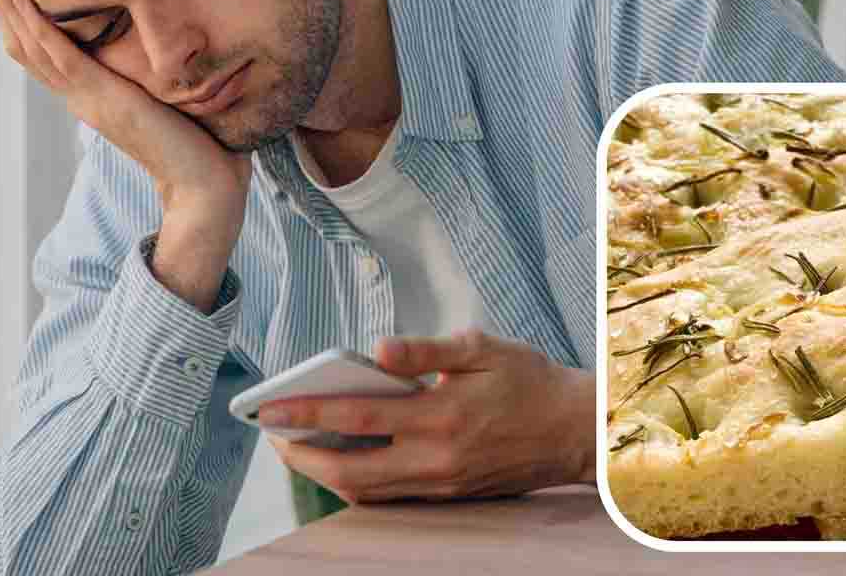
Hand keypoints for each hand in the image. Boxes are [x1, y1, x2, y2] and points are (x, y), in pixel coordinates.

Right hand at [0, 0, 251, 310]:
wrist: (204, 184)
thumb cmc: (195, 145)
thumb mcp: (160, 103)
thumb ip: (146, 84)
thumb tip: (160, 57)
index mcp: (92, 101)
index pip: (45, 60)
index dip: (24, 27)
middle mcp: (82, 100)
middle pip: (30, 53)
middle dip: (9, 13)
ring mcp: (90, 100)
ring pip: (36, 52)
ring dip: (14, 14)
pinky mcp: (106, 99)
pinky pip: (63, 58)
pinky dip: (41, 29)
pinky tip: (24, 3)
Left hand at [259, 329, 595, 503]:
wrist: (575, 430)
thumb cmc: (529, 381)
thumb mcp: (483, 349)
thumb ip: (426, 351)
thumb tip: (378, 348)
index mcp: (441, 414)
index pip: (357, 415)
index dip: (307, 411)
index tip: (270, 406)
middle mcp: (436, 457)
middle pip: (349, 469)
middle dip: (300, 455)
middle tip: (273, 434)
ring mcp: (441, 482)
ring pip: (365, 491)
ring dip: (323, 473)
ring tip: (297, 446)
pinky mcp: (448, 495)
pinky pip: (389, 496)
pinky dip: (356, 482)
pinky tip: (342, 459)